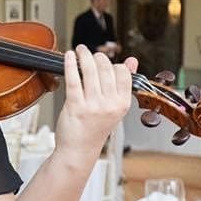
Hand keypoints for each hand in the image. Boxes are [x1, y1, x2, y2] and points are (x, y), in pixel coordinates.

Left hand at [54, 47, 136, 164]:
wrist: (79, 150)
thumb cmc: (95, 128)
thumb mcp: (115, 107)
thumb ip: (124, 84)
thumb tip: (132, 61)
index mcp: (122, 104)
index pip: (123, 73)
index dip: (113, 63)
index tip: (104, 60)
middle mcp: (109, 104)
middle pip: (106, 69)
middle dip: (97, 56)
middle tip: (89, 52)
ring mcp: (92, 105)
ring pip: (90, 71)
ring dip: (83, 55)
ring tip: (79, 50)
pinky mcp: (75, 106)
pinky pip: (73, 79)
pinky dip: (70, 64)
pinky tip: (68, 56)